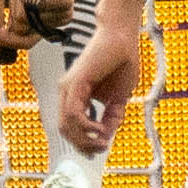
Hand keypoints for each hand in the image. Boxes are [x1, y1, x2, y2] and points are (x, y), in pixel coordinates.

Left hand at [56, 2, 145, 154]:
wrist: (122, 37)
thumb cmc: (120, 62)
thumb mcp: (118, 98)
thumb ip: (111, 116)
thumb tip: (106, 136)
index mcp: (75, 96)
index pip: (70, 127)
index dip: (82, 143)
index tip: (99, 150)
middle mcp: (67, 92)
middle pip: (65, 130)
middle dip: (82, 145)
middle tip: (100, 150)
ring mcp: (69, 87)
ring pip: (67, 125)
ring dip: (84, 139)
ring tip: (102, 142)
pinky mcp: (75, 82)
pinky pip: (74, 112)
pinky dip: (86, 126)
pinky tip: (101, 130)